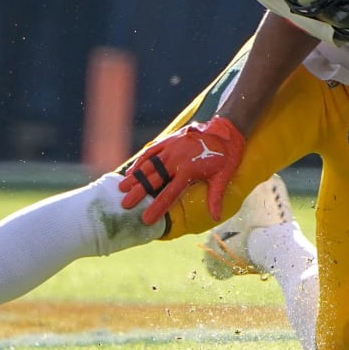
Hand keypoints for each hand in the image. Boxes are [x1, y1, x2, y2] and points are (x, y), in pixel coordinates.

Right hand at [118, 115, 244, 224]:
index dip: (157, 207)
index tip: (146, 219)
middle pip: (153, 179)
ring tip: (121, 189)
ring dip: (135, 177)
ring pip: (149, 165)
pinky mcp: (170, 140)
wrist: (227, 130)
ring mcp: (172, 148)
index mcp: (189, 171)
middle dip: (139, 193)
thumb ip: (215, 197)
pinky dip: (140, 161)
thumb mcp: (223, 177)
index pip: (170, 193)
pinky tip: (131, 170)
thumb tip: (215, 217)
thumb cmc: (226, 156)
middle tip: (124, 205)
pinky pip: (151, 151)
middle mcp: (177, 160)